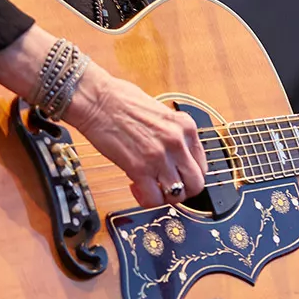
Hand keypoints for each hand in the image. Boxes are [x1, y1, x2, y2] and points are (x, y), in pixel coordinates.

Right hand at [65, 64, 206, 207]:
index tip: (177, 175)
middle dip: (183, 191)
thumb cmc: (122, 101)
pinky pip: (153, 199)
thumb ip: (173, 134)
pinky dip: (146, 199)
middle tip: (166, 187)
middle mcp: (178, 142)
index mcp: (186, 126)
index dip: (188, 174)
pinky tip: (136, 186)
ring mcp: (160, 156)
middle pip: (196, 183)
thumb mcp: (161, 113)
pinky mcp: (139, 168)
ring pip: (178, 195)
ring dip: (164, 196)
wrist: (97, 99)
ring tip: (150, 187)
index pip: (202, 164)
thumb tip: (175, 155)